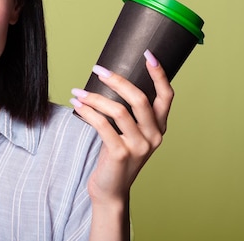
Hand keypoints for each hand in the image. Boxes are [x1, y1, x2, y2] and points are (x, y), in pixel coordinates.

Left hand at [70, 50, 172, 203]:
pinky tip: (77, 105)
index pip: (166, 96)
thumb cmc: (116, 155)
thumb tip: (109, 79)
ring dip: (95, 97)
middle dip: (117, 80)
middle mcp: (154, 136)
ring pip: (119, 111)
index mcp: (159, 127)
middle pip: (139, 99)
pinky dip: (88, 112)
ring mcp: (139, 147)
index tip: (148, 54)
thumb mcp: (128, 132)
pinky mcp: (120, 154)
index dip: (159, 74)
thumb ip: (127, 112)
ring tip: (77, 91)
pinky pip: (103, 125)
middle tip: (97, 69)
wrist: (110, 189)